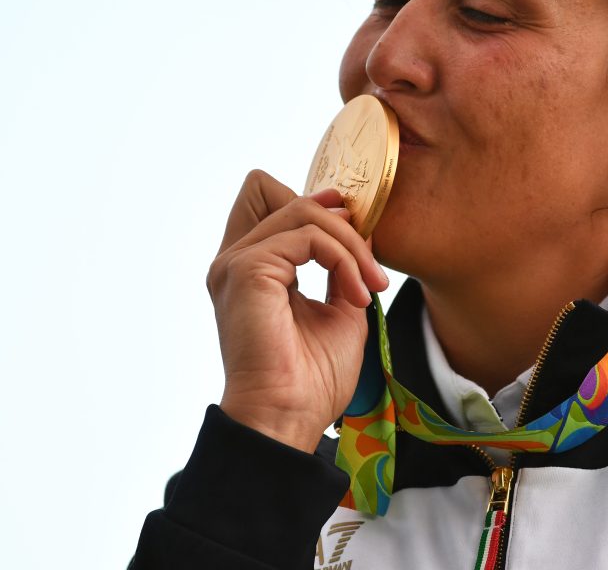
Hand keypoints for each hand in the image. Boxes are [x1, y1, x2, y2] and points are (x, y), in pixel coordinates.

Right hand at [206, 169, 388, 452]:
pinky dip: (344, 258)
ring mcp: (237, 263)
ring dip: (350, 244)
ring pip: (304, 211)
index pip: (266, 199)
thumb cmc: (310, 380)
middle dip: (335, 217)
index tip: (357, 230)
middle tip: (369, 263)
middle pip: (275, 190)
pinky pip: (310, 236)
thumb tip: (355, 224)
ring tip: (372, 285)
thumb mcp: (338, 309)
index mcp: (250, 270)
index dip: (314, 202)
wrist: (288, 418)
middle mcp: (235, 261)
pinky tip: (358, 294)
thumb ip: (341, 266)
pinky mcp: (248, 269)